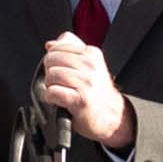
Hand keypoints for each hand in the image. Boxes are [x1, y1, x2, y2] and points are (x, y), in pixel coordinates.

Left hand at [38, 32, 131, 153]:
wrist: (112, 116)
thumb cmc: (96, 92)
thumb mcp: (89, 66)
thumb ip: (70, 51)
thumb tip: (50, 44)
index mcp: (92, 53)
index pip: (58, 45)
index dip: (53, 59)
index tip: (62, 70)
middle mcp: (91, 65)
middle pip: (51, 59)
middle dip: (50, 72)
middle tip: (60, 83)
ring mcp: (87, 82)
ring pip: (51, 75)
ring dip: (50, 86)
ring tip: (62, 92)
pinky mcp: (81, 99)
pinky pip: (53, 92)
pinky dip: (51, 98)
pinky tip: (60, 101)